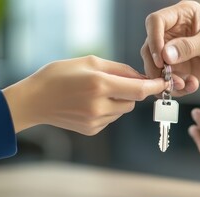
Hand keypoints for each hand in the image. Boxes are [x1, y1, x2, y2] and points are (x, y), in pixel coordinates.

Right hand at [2, 55, 168, 134]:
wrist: (34, 100)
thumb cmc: (60, 75)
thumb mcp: (89, 62)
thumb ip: (119, 69)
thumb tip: (141, 77)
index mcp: (100, 85)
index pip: (139, 90)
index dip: (156, 86)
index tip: (165, 83)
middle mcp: (100, 106)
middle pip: (133, 101)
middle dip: (131, 92)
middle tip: (115, 83)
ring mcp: (96, 121)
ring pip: (122, 110)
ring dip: (119, 101)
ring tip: (96, 93)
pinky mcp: (92, 130)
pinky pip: (111, 119)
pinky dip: (108, 110)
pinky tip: (89, 104)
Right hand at [141, 0, 199, 94]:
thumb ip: (189, 46)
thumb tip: (165, 55)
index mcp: (182, 15)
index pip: (156, 21)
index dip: (154, 39)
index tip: (161, 58)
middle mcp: (172, 31)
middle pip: (149, 45)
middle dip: (156, 65)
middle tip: (168, 78)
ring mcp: (171, 50)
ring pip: (154, 65)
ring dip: (165, 79)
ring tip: (183, 85)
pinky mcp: (175, 67)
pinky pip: (165, 78)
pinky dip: (174, 87)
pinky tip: (190, 86)